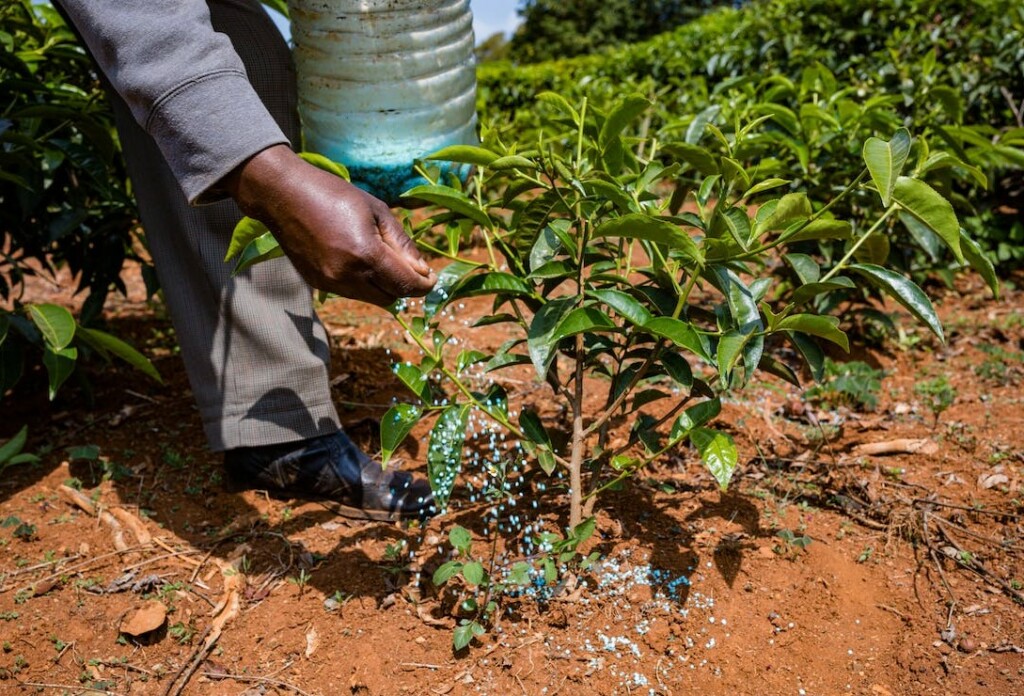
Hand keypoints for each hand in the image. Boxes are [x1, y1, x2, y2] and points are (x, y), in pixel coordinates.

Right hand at [225, 145, 435, 305]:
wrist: (283, 195)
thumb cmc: (334, 194)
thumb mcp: (377, 210)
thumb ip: (402, 243)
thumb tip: (422, 270)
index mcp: (365, 254)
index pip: (405, 285)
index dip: (423, 285)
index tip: (431, 278)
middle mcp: (347, 275)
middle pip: (391, 298)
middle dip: (403, 286)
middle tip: (408, 267)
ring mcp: (330, 282)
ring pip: (371, 298)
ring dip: (383, 285)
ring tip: (379, 257)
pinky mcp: (317, 283)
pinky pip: (351, 292)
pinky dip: (362, 282)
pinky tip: (356, 258)